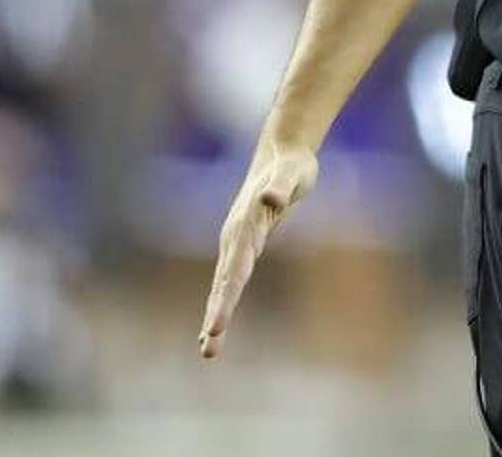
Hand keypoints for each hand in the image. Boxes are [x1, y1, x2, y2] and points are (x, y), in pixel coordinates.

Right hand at [198, 139, 319, 359]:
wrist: (282, 152)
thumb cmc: (292, 165)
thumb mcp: (293, 173)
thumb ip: (282, 186)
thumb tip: (270, 198)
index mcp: (244, 227)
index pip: (234, 270)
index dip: (225, 299)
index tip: (216, 326)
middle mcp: (234, 238)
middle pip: (225, 283)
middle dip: (216, 315)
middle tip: (208, 349)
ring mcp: (236, 242)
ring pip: (224, 285)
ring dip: (214, 315)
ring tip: (207, 348)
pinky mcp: (243, 245)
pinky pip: (230, 280)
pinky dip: (221, 303)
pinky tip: (214, 327)